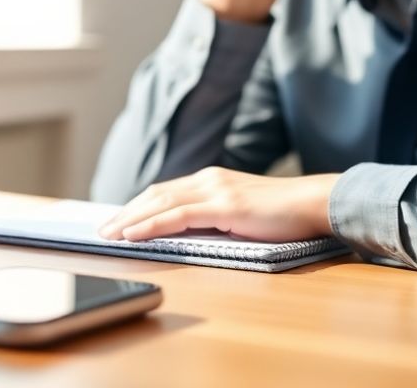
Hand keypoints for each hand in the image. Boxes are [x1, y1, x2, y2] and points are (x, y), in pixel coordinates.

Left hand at [97, 167, 339, 243]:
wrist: (315, 205)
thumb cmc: (283, 216)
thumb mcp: (240, 216)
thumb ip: (214, 219)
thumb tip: (184, 236)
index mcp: (211, 180)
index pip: (163, 192)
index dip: (136, 206)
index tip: (116, 221)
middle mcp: (208, 179)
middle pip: (154, 195)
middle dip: (124, 213)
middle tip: (101, 230)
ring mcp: (215, 190)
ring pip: (160, 204)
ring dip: (129, 220)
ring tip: (108, 234)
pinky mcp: (224, 205)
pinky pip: (178, 216)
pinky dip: (151, 225)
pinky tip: (133, 234)